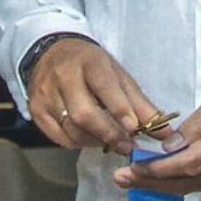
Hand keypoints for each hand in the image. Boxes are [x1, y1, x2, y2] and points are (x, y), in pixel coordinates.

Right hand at [29, 37, 161, 155]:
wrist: (52, 53)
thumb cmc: (92, 66)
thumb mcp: (119, 75)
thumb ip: (141, 104)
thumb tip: (165, 132)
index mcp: (90, 62)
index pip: (104, 86)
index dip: (119, 109)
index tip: (134, 128)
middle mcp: (63, 77)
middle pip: (83, 113)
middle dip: (108, 133)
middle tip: (126, 146)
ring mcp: (46, 94)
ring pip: (69, 127)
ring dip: (94, 141)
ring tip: (113, 143)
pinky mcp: (35, 109)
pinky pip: (57, 135)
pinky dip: (77, 143)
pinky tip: (91, 140)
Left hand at [112, 76, 200, 194]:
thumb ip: (196, 125)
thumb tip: (169, 148)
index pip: (186, 165)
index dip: (156, 171)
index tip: (131, 169)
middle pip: (187, 183)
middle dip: (152, 183)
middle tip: (122, 180)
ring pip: (197, 187)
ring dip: (166, 185)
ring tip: (137, 179)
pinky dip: (185, 182)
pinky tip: (168, 177)